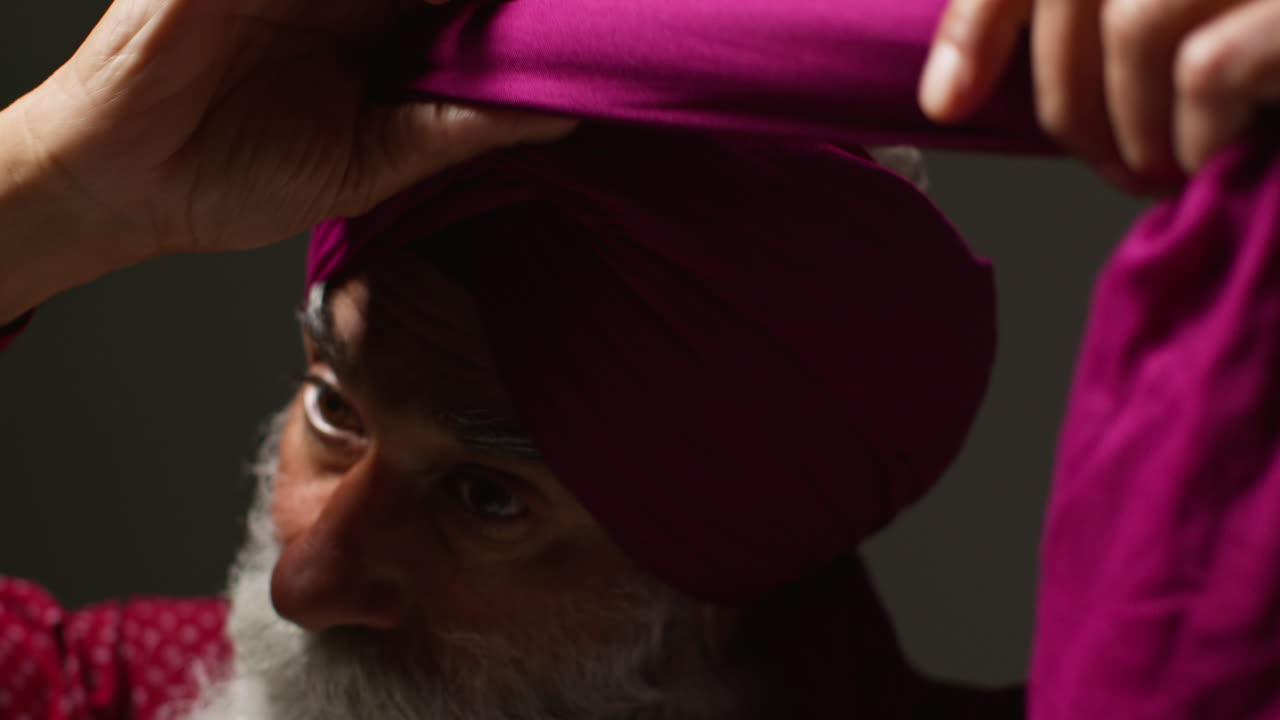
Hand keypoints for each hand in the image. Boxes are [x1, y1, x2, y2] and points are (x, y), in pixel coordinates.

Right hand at [9, 0, 573, 261]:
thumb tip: (558, 117)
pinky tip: (417, 2)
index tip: (582, 16)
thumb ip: (458, 128)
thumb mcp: (370, 162)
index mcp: (382, 35)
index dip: (515, 7)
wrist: (126, 182)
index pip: (464, 3)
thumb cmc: (236, 177)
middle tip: (570, 5)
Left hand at [917, 0, 1279, 190]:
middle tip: (1109, 168)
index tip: (947, 103)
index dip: (979, 24)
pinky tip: (1218, 150)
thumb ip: (1093, 21)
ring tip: (1160, 172)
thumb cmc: (1273, 36)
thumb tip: (949, 94)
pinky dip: (1196, 127)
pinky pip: (1207, 64)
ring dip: (1131, 125)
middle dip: (1069, 104)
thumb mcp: (1196, 9)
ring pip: (1137, 24)